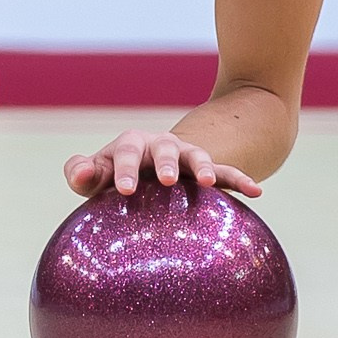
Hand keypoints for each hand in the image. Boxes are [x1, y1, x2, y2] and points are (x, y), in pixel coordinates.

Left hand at [64, 128, 261, 198]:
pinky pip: (226, 173)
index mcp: (132, 145)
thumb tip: (81, 172)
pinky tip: (256, 192)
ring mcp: (186, 158)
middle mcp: (161, 146)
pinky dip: (240, 179)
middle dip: (166, 162)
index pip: (126, 152)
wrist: (148, 172)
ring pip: (198, 156)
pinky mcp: (206, 172)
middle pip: (165, 148)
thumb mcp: (97, 176)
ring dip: (205, 166)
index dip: (125, 169)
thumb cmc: (115, 177)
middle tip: (167, 181)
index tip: (124, 190)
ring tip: (209, 182)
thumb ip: (82, 173)